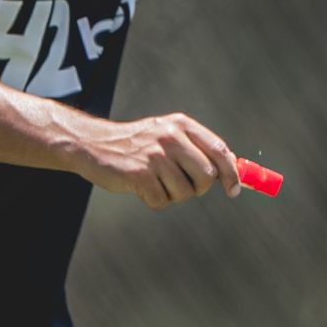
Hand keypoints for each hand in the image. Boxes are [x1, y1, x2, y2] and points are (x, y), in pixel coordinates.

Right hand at [86, 113, 238, 209]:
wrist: (93, 144)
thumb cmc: (136, 144)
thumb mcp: (168, 134)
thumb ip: (197, 147)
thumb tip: (232, 166)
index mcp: (181, 125)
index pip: (219, 150)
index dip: (231, 173)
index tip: (233, 190)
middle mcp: (171, 137)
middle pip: (207, 176)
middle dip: (197, 188)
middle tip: (179, 184)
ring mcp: (155, 156)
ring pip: (186, 192)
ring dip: (173, 195)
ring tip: (155, 182)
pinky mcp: (140, 174)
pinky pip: (162, 201)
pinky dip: (154, 200)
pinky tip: (141, 187)